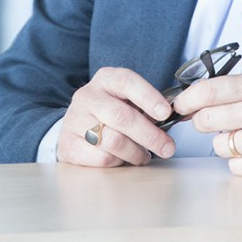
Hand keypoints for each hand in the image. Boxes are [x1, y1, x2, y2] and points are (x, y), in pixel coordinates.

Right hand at [55, 67, 176, 166]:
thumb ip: (145, 106)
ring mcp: (75, 120)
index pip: (126, 81)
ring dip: (136, 153)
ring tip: (144, 156)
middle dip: (150, 134)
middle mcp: (87, 96)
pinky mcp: (69, 144)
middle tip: (168, 147)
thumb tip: (172, 116)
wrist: (74, 128)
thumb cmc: (109, 112)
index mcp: (105, 79)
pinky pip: (101, 158)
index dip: (148, 96)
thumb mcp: (125, 100)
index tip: (166, 112)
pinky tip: (123, 159)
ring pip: (112, 141)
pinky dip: (118, 162)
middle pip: (121, 116)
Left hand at [173, 70, 241, 176]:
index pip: (209, 91)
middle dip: (204, 122)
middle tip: (216, 122)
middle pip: (206, 121)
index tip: (180, 105)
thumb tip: (193, 101)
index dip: (187, 100)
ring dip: (226, 143)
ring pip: (220, 146)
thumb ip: (234, 89)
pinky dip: (241, 161)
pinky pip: (235, 166)